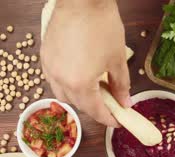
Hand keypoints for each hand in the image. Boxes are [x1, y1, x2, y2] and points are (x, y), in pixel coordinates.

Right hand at [41, 0, 129, 126]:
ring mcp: (49, 67)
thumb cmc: (103, 27)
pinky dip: (67, 84)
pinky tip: (80, 77)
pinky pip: (54, 79)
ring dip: (79, 98)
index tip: (118, 121)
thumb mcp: (117, 60)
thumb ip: (121, 85)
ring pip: (62, 94)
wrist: (82, 0)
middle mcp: (60, 79)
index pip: (95, 110)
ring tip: (97, 91)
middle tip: (111, 105)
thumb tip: (125, 102)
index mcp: (79, 84)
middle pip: (77, 105)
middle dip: (95, 109)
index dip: (108, 118)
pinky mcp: (45, 55)